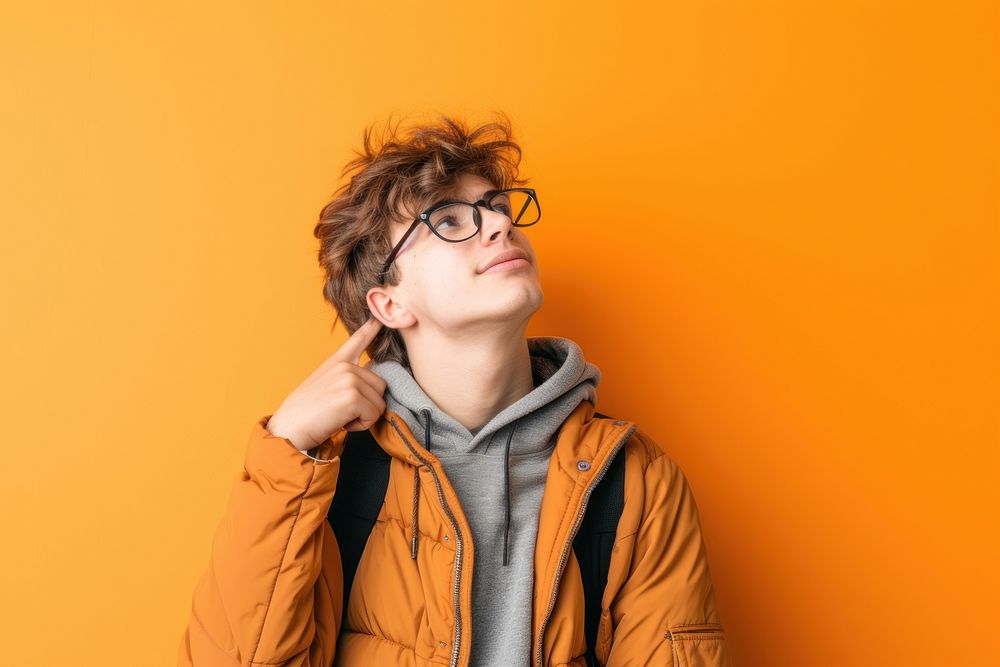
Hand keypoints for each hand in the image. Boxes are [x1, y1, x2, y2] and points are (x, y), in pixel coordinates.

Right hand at [266, 318, 386, 450]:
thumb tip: (372, 386)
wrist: (288, 429)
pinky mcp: (352, 396)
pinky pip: (374, 415)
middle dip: (368, 405)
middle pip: (381, 386)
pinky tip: (341, 423)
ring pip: (380, 403)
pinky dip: (361, 425)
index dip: (372, 327)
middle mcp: (345, 366)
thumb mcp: (325, 387)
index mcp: (336, 362)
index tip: (381, 315)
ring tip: (339, 417)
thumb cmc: (306, 414)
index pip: (358, 340)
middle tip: (342, 412)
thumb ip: (346, 380)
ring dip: (364, 417)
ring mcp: (349, 378)